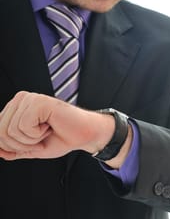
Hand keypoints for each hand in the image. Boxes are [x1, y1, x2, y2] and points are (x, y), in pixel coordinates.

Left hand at [0, 91, 114, 159]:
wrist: (84, 134)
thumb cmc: (62, 137)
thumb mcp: (31, 147)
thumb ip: (13, 149)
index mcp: (17, 107)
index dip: (13, 145)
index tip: (33, 141)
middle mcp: (21, 99)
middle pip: (0, 132)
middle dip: (21, 145)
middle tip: (40, 137)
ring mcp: (29, 99)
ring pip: (11, 131)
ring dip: (31, 140)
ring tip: (46, 130)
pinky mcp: (38, 102)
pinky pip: (23, 126)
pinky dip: (37, 134)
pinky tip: (49, 125)